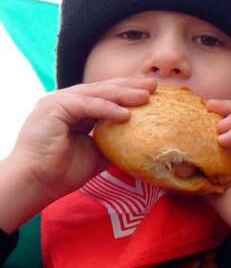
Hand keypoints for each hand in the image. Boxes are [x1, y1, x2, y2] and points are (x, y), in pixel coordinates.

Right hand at [0, 77, 155, 231]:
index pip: (107, 96)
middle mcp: (67, 102)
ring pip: (97, 93)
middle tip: (155, 84)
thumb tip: (144, 141)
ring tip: (147, 96)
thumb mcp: (98, 153)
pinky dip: (107, 109)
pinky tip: (126, 114)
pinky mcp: (53, 107)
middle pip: (104, 89)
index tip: (154, 93)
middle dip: (130, 86)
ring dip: (124, 94)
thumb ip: (115, 141)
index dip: (129, 93)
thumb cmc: (63, 172)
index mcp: (76, 110)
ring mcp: (58, 101)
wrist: (37, 182)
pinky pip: (87, 105)